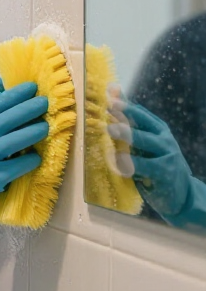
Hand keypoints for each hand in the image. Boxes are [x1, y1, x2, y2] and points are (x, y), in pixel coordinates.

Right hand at [0, 81, 48, 234]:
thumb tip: (6, 122)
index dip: (13, 95)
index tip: (30, 88)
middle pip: (8, 118)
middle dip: (30, 107)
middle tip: (45, 101)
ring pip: (17, 139)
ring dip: (35, 131)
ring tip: (46, 127)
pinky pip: (19, 165)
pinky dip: (31, 160)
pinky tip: (37, 158)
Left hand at [110, 101, 194, 219]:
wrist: (182, 194)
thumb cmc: (157, 165)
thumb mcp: (146, 147)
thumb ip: (132, 129)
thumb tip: (112, 104)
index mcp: (159, 130)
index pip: (141, 114)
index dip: (125, 105)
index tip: (109, 97)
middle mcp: (164, 140)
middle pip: (143, 124)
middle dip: (125, 115)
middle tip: (109, 108)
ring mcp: (167, 155)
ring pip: (145, 142)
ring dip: (127, 134)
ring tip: (110, 128)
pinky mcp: (165, 173)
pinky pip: (144, 166)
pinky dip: (129, 163)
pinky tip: (117, 161)